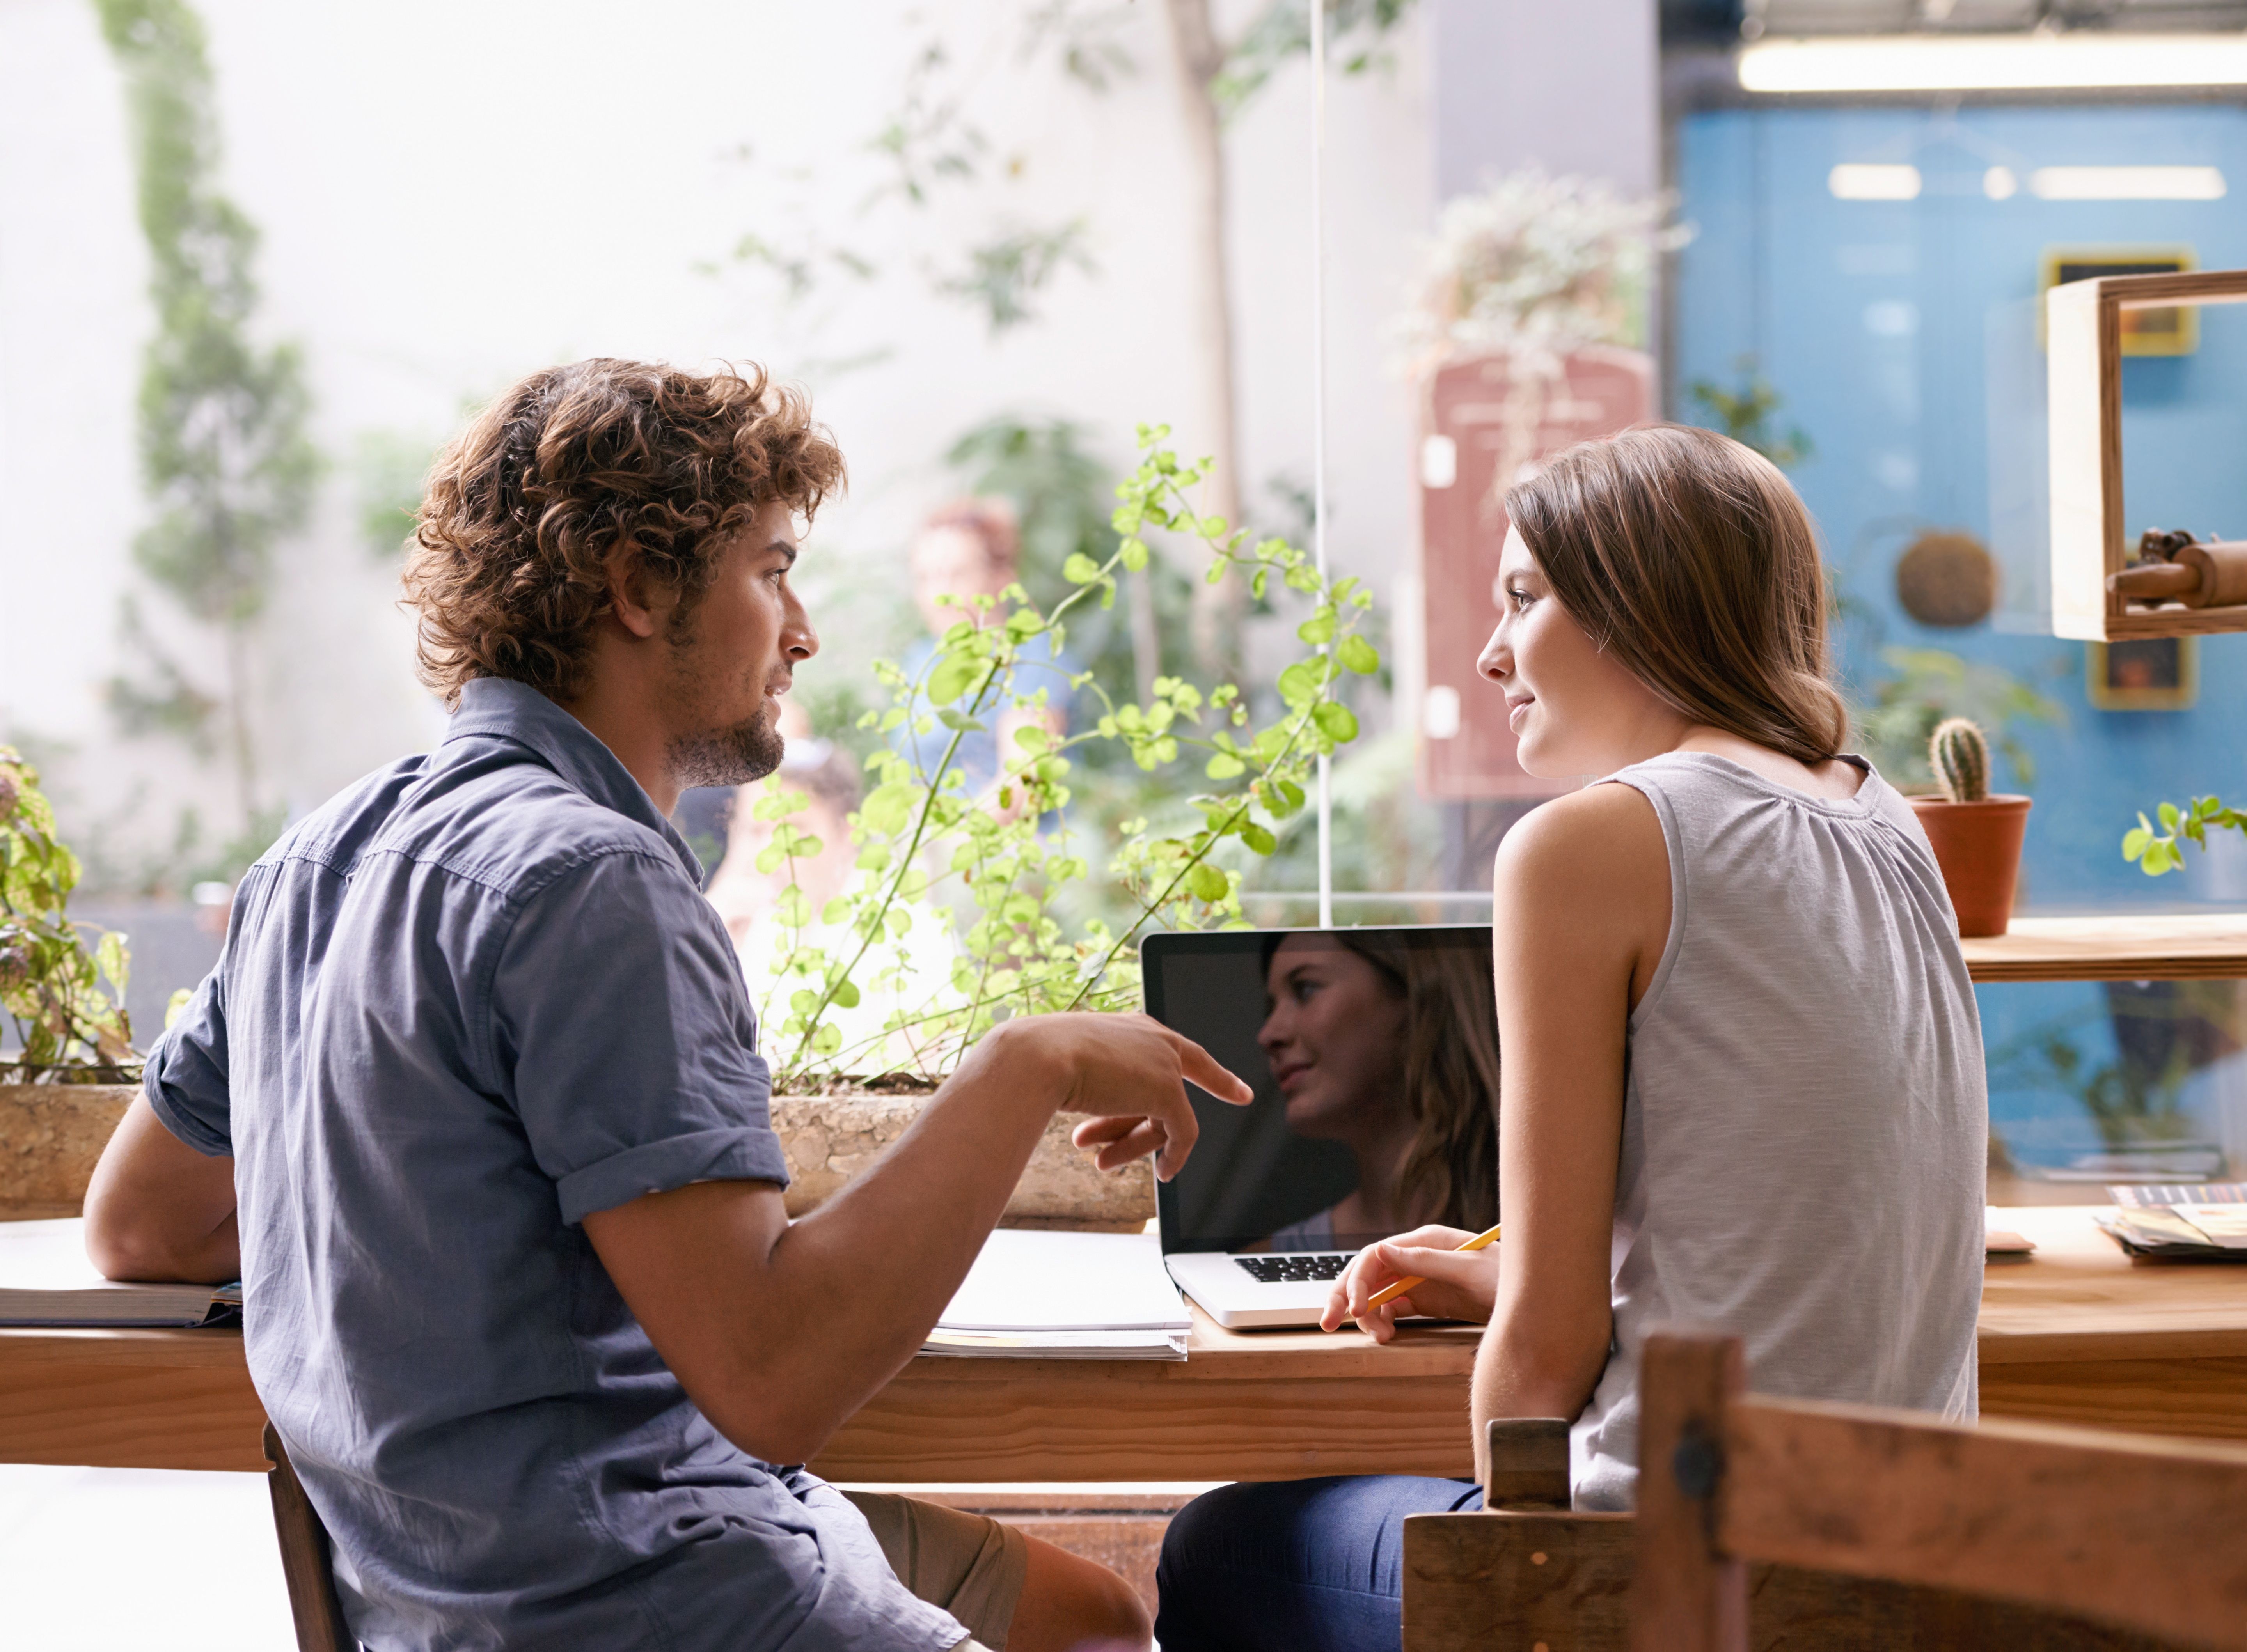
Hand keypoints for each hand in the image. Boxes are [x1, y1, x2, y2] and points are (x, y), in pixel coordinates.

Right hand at [991, 1012, 1252, 1180]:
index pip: (1180, 1051)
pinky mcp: (1168, 1089)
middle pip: (1169, 1091)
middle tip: (1128, 1161)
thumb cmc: (1039, 1060)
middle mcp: (1153, 1037)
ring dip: (1131, 1144)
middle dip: (1144, 1131)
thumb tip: (1072, 1098)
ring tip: (1102, 1163)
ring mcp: (1163, 1063)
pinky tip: (1163, 1173)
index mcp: (1132, 1026)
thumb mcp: (1067, 1067)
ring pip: (1166, 1116)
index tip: (1241, 1092)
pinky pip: (1182, 1131)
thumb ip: (1090, 1080)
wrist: (1036, 1057)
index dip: (1212, 1076)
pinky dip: (1174, 1154)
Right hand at [1320, 1224, 1500, 1342]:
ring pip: (1375, 1294)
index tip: (1356, 1310)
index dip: (1358, 1281)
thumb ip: (1425, 1260)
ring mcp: (1419, 1279)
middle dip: (1346, 1297)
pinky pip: (1391, 1309)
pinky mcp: (1425, 1300)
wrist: (1537, 1301)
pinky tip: (1386, 1336)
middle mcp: (1416, 1257)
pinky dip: (1382, 1322)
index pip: (1375, 1255)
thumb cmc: (1509, 1278)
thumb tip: (1381, 1251)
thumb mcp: (1469, 1269)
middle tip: (1327, 1323)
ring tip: (1379, 1338)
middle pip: (1367, 1273)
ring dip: (1367, 1316)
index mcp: (1424, 1241)